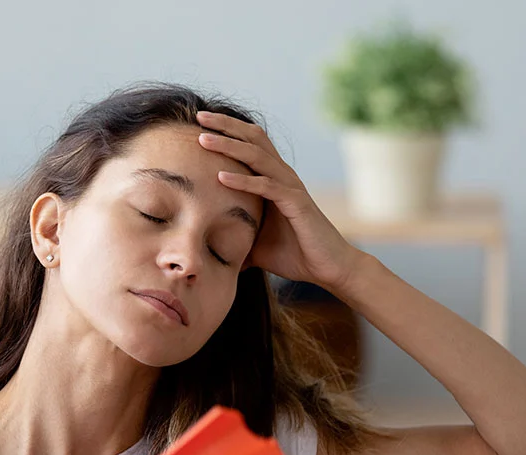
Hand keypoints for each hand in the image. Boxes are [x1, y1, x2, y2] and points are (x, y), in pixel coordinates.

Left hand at [195, 110, 360, 291]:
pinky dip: (243, 180)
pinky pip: (267, 186)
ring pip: (258, 157)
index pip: (249, 143)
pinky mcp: (296, 203)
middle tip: (199, 116)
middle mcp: (283, 176)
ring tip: (204, 140)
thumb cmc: (293, 254)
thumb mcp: (253, 244)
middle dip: (226, 126)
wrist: (327, 267)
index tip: (199, 121)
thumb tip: (205, 249)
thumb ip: (232, 237)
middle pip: (253, 139)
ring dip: (229, 146)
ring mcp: (291, 187)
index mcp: (273, 178)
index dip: (227, 129)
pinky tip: (221, 177)